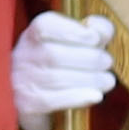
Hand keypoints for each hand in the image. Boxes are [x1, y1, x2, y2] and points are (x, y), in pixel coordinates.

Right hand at [11, 10, 121, 129]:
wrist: (33, 92)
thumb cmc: (63, 61)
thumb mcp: (76, 40)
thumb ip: (95, 30)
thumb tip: (101, 30)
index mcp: (34, 33)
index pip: (46, 26)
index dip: (74, 31)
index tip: (95, 38)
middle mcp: (23, 54)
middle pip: (56, 55)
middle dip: (90, 59)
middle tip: (106, 63)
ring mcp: (22, 80)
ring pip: (57, 79)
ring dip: (91, 80)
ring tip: (106, 80)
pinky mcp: (27, 103)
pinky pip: (52, 101)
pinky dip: (78, 97)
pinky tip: (95, 96)